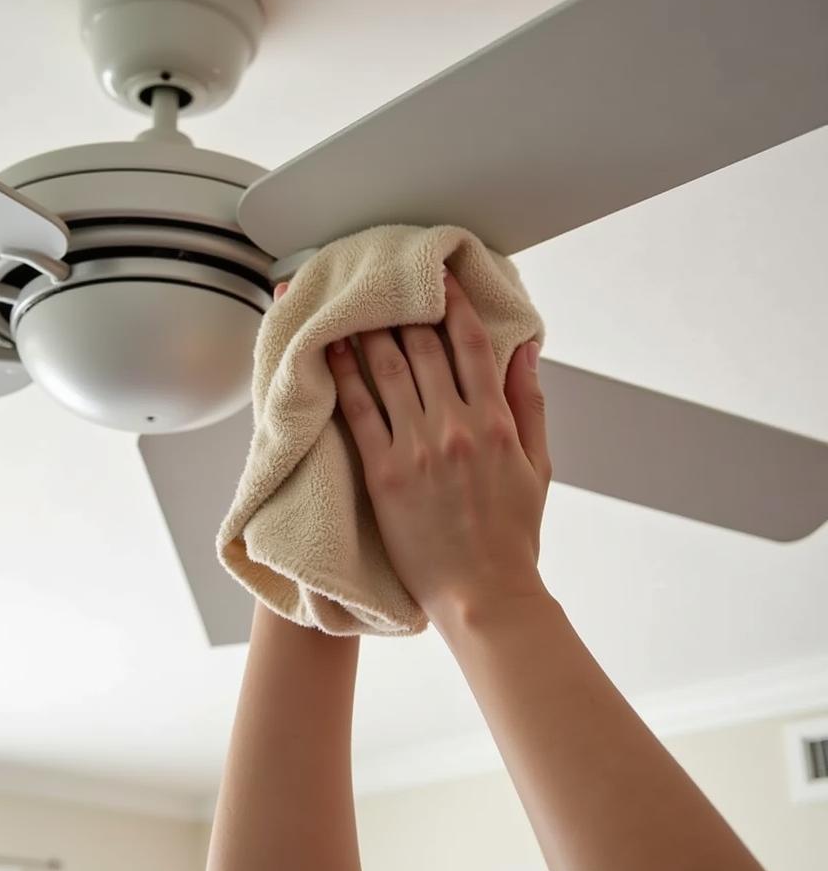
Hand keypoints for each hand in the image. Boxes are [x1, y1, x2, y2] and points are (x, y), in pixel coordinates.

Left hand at [321, 270, 550, 630]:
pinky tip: (331, 350)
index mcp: (496, 422)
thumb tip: (526, 347)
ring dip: (369, 330)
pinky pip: (359, 412)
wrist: (482, 594)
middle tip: (387, 283)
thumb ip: (530, 401)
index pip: (470, 344)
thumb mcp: (539, 465)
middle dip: (405, 308)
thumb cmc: (512, 534)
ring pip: (387, 369)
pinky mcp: (383, 473)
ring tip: (353, 305)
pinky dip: (343, 375)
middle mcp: (455, 426)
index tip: (439, 276)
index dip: (453, 303)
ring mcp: (416, 448)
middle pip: (423, 348)